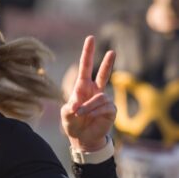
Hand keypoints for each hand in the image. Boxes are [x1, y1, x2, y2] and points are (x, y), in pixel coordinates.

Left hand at [61, 36, 115, 151]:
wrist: (83, 139)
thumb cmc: (73, 124)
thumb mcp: (66, 115)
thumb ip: (69, 109)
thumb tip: (78, 106)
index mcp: (83, 88)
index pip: (85, 67)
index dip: (88, 53)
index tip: (90, 38)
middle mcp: (95, 91)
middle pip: (103, 74)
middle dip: (108, 63)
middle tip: (112, 52)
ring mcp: (104, 100)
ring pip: (99, 97)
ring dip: (88, 107)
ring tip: (80, 114)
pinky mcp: (111, 110)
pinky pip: (105, 107)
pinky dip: (95, 112)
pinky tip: (92, 117)